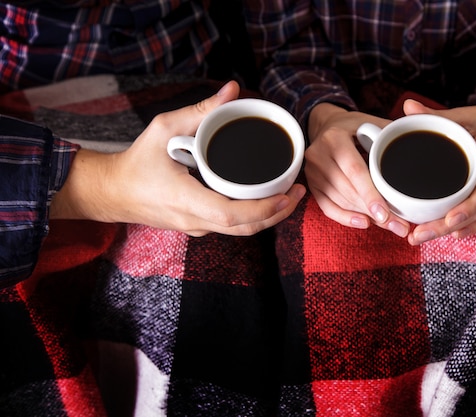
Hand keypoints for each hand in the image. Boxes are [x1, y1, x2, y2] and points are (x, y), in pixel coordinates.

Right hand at [50, 80, 305, 235]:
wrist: (111, 193)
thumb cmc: (135, 162)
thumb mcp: (164, 128)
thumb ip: (200, 109)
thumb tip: (231, 90)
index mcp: (187, 201)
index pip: (233, 215)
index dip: (265, 209)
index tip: (288, 194)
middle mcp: (194, 221)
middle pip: (246, 229)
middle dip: (278, 213)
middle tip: (300, 192)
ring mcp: (195, 228)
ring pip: (240, 232)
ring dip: (268, 218)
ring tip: (289, 197)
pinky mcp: (196, 227)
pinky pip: (230, 229)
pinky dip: (252, 219)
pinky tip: (264, 201)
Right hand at [305, 103, 409, 237]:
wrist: (325, 126)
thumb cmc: (353, 127)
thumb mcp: (371, 123)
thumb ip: (390, 135)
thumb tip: (417, 145)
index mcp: (335, 139)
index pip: (354, 171)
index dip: (370, 194)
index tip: (386, 214)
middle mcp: (319, 156)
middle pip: (348, 190)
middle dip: (374, 211)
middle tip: (399, 226)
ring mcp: (312, 172)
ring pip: (340, 201)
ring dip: (365, 216)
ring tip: (389, 225)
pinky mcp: (311, 185)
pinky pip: (328, 207)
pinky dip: (346, 218)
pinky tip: (364, 223)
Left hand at [402, 97, 475, 244]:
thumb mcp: (464, 114)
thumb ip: (435, 114)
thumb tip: (407, 107)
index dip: (469, 206)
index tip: (450, 219)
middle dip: (447, 226)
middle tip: (418, 235)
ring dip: (451, 231)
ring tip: (421, 238)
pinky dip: (467, 227)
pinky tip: (448, 235)